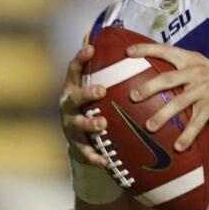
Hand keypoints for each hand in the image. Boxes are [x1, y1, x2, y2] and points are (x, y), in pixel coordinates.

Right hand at [59, 45, 108, 166]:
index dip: (80, 59)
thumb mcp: (99, 91)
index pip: (74, 70)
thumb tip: (139, 52)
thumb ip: (112, 76)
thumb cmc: (95, 107)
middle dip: (86, 93)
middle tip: (101, 90)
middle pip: (74, 98)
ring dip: (90, 124)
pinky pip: (85, 152)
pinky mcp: (77, 145)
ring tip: (102, 123)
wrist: (81, 141)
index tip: (91, 48)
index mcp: (73, 89)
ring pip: (77, 124)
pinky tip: (104, 160)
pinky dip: (94, 156)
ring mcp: (70, 126)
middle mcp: (68, 106)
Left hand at [126, 43, 208, 150]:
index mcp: (192, 60)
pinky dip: (187, 135)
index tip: (128, 53)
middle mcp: (197, 72)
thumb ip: (182, 68)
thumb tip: (152, 74)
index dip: (147, 50)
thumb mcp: (202, 67)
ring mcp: (205, 90)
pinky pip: (197, 122)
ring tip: (149, 127)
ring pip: (180, 102)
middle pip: (169, 78)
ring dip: (163, 115)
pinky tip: (178, 146)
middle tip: (133, 97)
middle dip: (150, 87)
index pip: (167, 50)